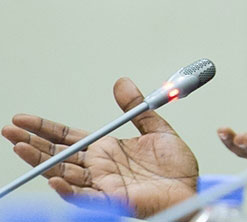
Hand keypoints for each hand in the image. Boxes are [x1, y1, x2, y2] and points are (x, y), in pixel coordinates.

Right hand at [2, 77, 197, 218]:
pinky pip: (87, 197)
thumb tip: (121, 82)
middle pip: (59, 155)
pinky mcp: (114, 200)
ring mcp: (104, 184)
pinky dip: (69, 190)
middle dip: (33, 143)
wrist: (193, 189)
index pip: (68, 137)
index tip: (23, 119)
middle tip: (9, 130)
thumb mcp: (157, 128)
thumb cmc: (175, 167)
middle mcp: (100, 167)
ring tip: (20, 148)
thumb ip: (137, 108)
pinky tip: (54, 180)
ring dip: (42, 163)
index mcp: (107, 149)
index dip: (46, 128)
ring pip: (65, 174)